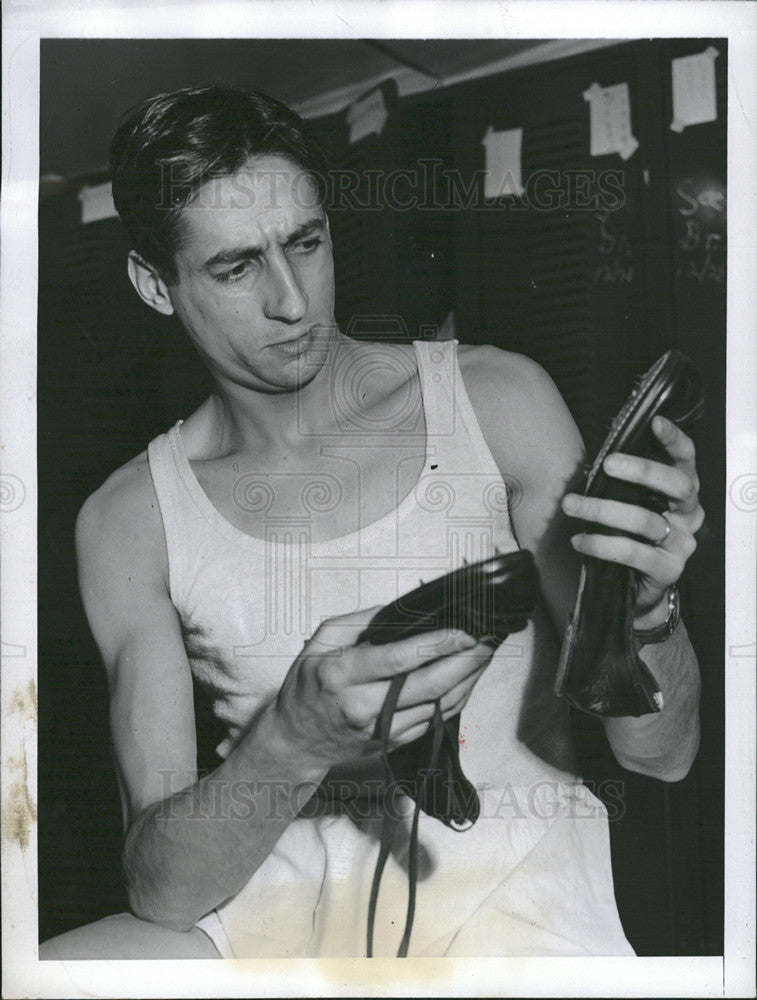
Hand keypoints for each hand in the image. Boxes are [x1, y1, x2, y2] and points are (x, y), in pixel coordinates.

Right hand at [273, 606, 494, 768]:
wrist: (295, 741)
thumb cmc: (308, 684)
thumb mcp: (321, 640)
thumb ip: (360, 621)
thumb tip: (401, 610)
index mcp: (343, 674)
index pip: (399, 659)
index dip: (437, 644)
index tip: (465, 630)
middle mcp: (363, 706)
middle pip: (428, 685)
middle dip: (466, 661)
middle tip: (488, 639)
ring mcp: (381, 730)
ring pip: (437, 706)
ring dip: (467, 679)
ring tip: (485, 653)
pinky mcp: (393, 743)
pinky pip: (434, 720)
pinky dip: (455, 698)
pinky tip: (466, 678)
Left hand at [561, 415, 704, 621]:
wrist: (637, 589)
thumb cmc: (630, 535)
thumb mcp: (630, 503)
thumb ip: (622, 483)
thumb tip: (593, 457)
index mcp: (682, 493)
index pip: (686, 461)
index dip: (674, 440)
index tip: (655, 421)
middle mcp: (689, 516)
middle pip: (676, 485)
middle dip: (641, 470)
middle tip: (607, 464)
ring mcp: (682, 544)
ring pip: (646, 520)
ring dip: (603, 510)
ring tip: (571, 505)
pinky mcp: (668, 570)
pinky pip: (633, 552)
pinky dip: (601, 545)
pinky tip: (579, 541)